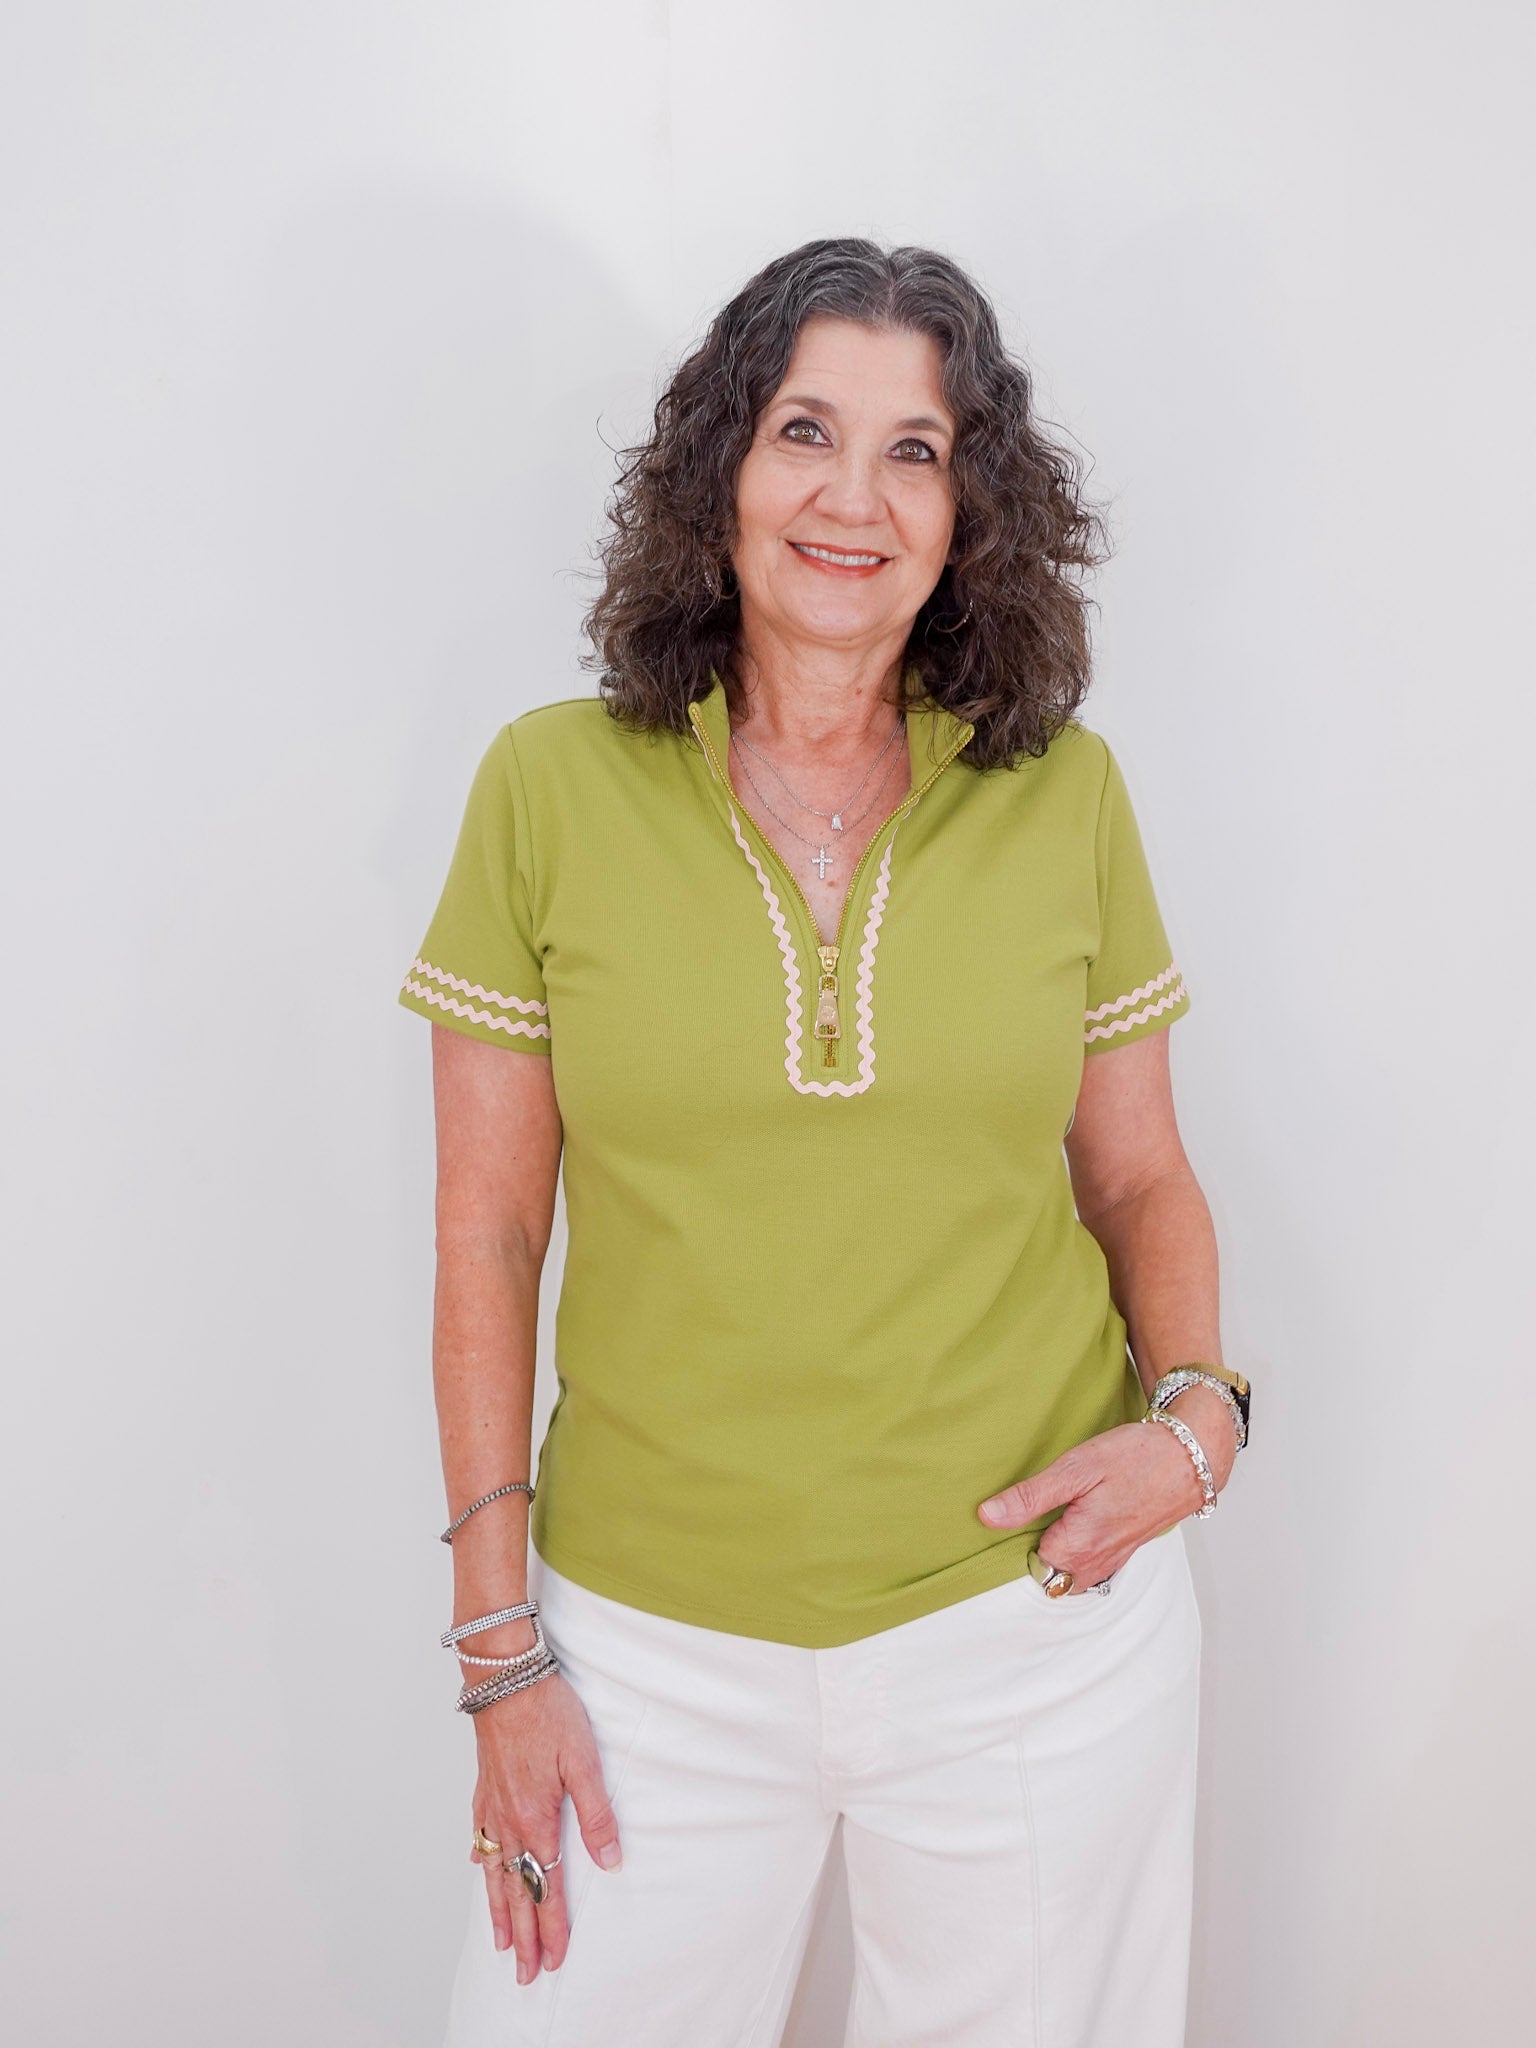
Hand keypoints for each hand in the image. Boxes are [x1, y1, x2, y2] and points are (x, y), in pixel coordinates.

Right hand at [469, 1667, 624, 1983]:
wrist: (505, 1678)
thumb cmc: (547, 1712)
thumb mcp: (583, 1761)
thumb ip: (596, 1815)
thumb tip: (608, 1862)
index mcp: (536, 1820)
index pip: (546, 1888)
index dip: (551, 1927)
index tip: (552, 1960)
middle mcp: (509, 1822)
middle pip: (516, 1892)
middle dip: (523, 1936)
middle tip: (525, 1974)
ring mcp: (492, 1806)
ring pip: (495, 1873)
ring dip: (500, 1911)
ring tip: (501, 1943)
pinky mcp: (484, 1788)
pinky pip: (480, 1837)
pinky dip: (482, 1862)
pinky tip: (482, 1872)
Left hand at [975, 1390, 1235, 1592]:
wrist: (1190, 1457)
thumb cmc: (1135, 1458)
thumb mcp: (1076, 1468)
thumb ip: (1031, 1497)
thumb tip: (988, 1516)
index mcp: (1080, 1546)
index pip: (1030, 1564)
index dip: (1019, 1538)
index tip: (1022, 1513)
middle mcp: (1097, 1563)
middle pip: (1050, 1578)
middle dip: (1038, 1554)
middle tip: (1039, 1514)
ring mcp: (1115, 1560)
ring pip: (1072, 1577)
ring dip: (1060, 1556)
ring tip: (1057, 1518)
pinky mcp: (1126, 1551)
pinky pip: (1093, 1568)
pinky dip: (1081, 1554)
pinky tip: (1080, 1523)